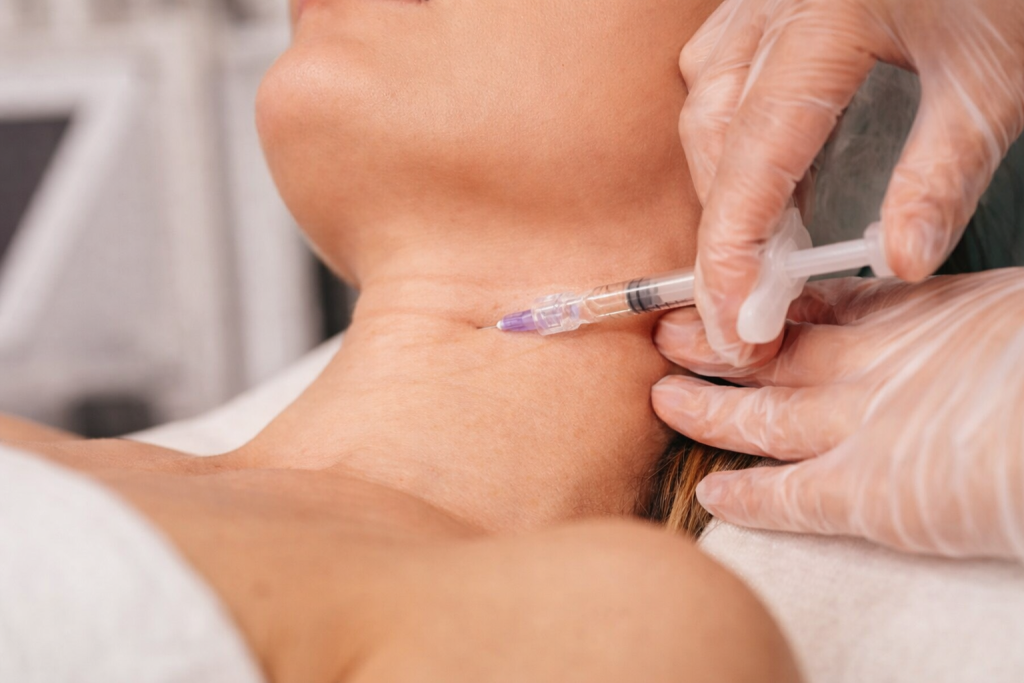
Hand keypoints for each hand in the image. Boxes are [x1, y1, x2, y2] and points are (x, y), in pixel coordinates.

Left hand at [652, 271, 1023, 559]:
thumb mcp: (1008, 308)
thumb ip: (960, 315)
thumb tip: (953, 321)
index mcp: (918, 317)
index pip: (827, 310)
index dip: (773, 305)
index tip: (734, 294)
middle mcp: (876, 368)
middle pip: (774, 355)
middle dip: (716, 343)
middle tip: (667, 331)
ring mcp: (863, 428)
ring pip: (760, 418)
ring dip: (706, 409)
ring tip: (661, 397)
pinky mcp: (866, 493)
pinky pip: (789, 497)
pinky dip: (748, 498)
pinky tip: (713, 496)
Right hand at [680, 0, 1023, 365]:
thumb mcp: (990, 82)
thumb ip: (943, 173)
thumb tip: (900, 261)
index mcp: (826, 21)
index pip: (754, 154)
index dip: (733, 248)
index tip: (735, 320)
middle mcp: (772, 7)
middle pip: (714, 137)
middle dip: (725, 231)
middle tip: (754, 306)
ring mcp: (755, 0)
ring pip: (705, 108)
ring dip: (725, 187)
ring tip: (767, 252)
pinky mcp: (759, 3)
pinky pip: (716, 79)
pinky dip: (731, 142)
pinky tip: (769, 177)